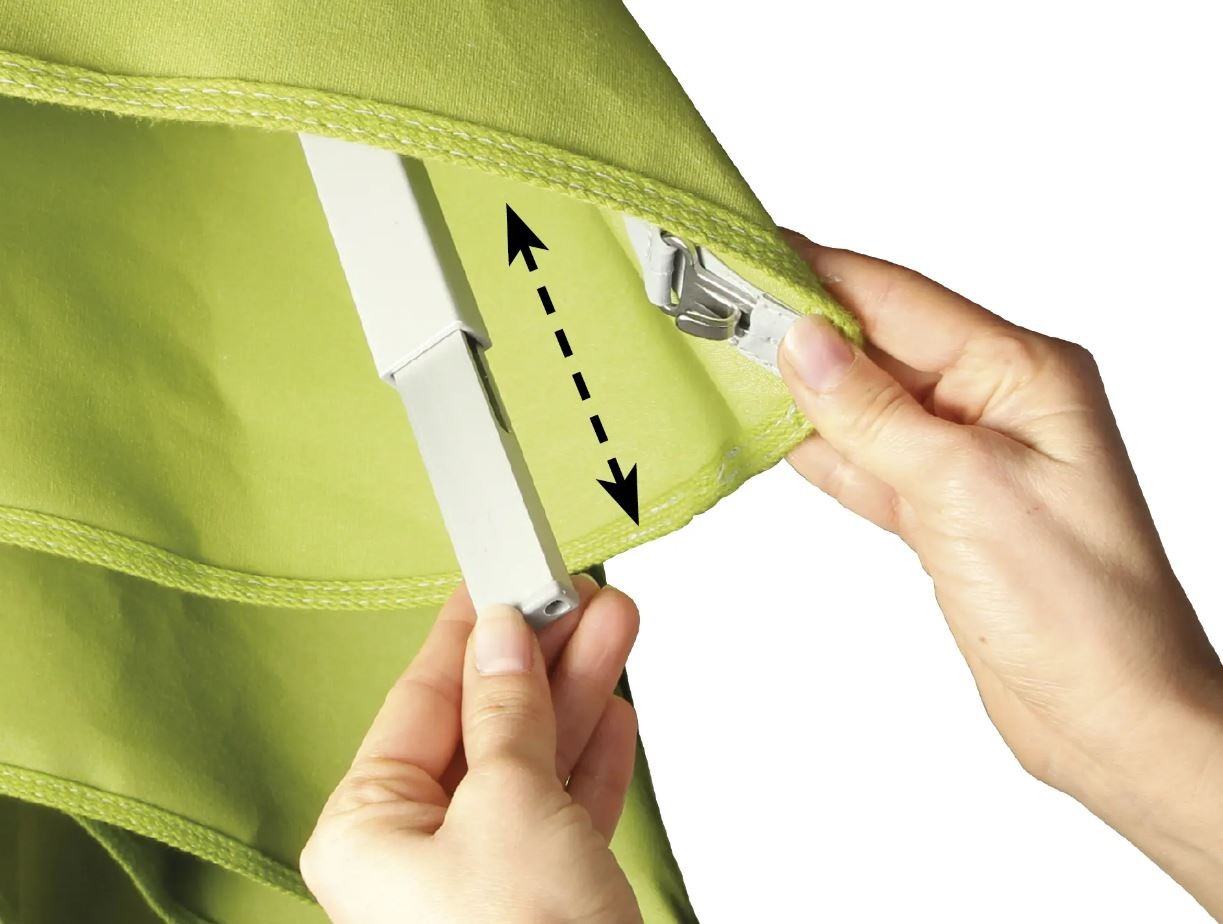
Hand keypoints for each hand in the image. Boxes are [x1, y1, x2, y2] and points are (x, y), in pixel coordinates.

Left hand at [300, 577, 643, 923]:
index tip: (500, 576)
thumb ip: (506, 711)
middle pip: (482, 723)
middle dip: (539, 655)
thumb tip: (503, 636)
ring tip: (612, 624)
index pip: (420, 700)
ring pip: (531, 761)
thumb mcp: (508, 803)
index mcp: (368, 831)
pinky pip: (562, 810)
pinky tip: (614, 711)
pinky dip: (591, 760)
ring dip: (577, 692)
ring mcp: (481, 873)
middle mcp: (416, 851)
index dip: (467, 633)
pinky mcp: (539, 895)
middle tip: (575, 595)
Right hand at [779, 234, 1222, 915]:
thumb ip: (873, 413)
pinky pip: (863, 459)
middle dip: (798, 325)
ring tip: (725, 349)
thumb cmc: (1080, 608)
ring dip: (797, 385)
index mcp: (1023, 373)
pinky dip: (815, 446)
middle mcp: (994, 403)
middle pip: (876, 345)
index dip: (818, 272)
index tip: (748, 249)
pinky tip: (767, 424)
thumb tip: (803, 343)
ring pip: (861, 403)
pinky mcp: (939, 510)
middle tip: (715, 299)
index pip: (898, 299)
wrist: (1109, 718)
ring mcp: (964, 458)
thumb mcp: (964, 489)